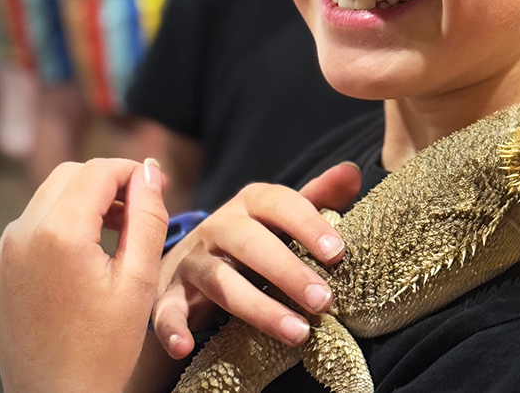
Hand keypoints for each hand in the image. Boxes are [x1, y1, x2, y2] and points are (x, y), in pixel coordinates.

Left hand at [0, 158, 168, 392]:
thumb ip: (147, 217)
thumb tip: (149, 171)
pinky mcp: (0, 271)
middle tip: (141, 211)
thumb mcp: (139, 279)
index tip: (158, 190)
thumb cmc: (104, 348)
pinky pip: (33, 226)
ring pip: (49, 197)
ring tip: (120, 234)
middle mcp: (22, 235)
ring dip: (86, 202)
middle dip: (108, 182)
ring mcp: (5, 253)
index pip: (98, 171)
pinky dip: (64, 224)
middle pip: (69, 176)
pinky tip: (90, 256)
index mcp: (59, 233)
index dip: (132, 171)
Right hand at [151, 162, 361, 358]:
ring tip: (298, 333)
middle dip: (289, 271)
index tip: (337, 253)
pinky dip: (171, 328)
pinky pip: (167, 311)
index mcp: (251, 203)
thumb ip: (320, 197)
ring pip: (221, 281)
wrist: (192, 261)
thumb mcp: (285, 216)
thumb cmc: (255, 237)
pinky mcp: (170, 294)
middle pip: (251, 243)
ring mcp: (193, 260)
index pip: (281, 203)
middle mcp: (219, 226)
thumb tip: (352, 173)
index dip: (308, 225)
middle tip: (325, 301)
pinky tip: (184, 347)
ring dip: (259, 309)